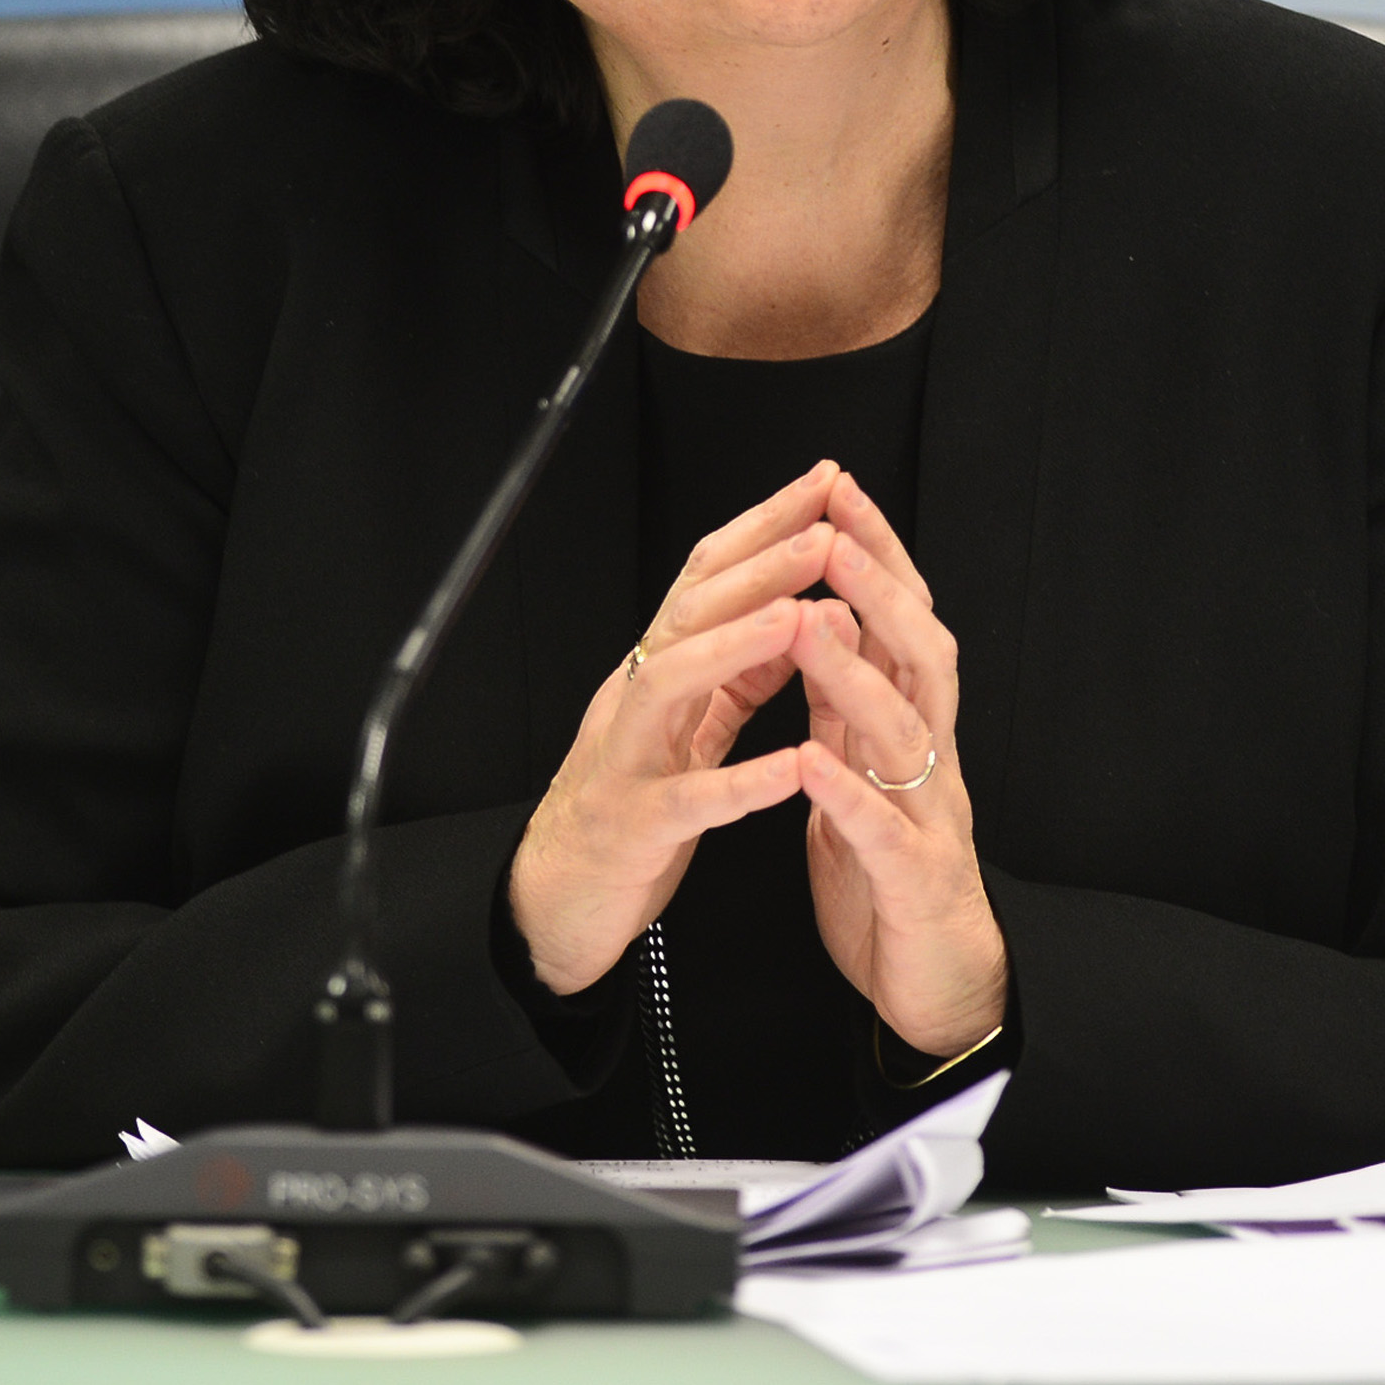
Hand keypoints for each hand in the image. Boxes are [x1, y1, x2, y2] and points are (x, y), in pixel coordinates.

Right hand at [508, 462, 842, 994]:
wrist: (558, 900)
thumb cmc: (632, 807)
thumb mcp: (686, 728)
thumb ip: (734, 674)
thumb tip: (799, 612)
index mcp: (657, 673)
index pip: (710, 580)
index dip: (765, 528)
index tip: (825, 485)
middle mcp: (634, 700)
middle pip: (689, 613)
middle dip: (759, 567)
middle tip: (824, 530)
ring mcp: (626, 760)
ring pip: (668, 684)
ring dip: (736, 645)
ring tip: (800, 617)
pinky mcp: (631, 828)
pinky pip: (684, 801)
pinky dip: (737, 783)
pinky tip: (790, 770)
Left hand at [791, 472, 1008, 1059]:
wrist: (938, 989)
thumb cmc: (893, 880)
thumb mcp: (865, 774)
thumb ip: (853, 706)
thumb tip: (830, 621)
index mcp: (913, 733)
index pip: (901, 626)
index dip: (876, 558)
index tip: (838, 493)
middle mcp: (933, 764)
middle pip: (922, 659)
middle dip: (881, 592)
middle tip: (838, 534)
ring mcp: (930, 821)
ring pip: (906, 735)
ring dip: (859, 676)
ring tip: (815, 626)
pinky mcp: (914, 884)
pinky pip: (882, 834)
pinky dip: (848, 794)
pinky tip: (812, 762)